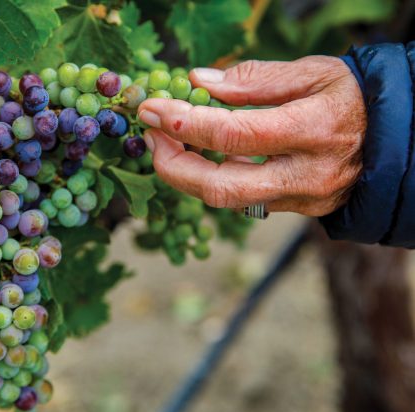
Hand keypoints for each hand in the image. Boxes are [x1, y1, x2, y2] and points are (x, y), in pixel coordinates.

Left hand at [138, 56, 365, 215]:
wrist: (395, 139)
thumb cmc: (353, 98)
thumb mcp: (312, 73)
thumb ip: (254, 79)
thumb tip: (198, 82)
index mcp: (312, 131)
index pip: (232, 134)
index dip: (184, 123)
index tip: (153, 109)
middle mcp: (305, 174)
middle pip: (221, 188)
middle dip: (173, 167)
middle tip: (149, 138)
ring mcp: (300, 199)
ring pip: (227, 200)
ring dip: (186, 176)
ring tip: (166, 144)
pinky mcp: (294, 210)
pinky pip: (242, 199)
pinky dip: (212, 178)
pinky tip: (199, 156)